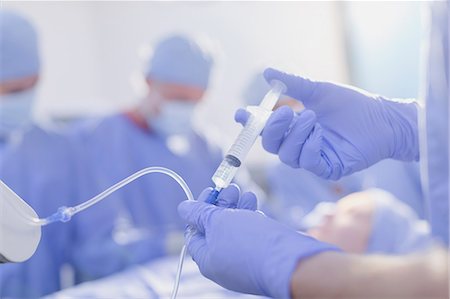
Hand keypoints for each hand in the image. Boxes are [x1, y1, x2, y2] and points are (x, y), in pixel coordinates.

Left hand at [178, 185, 338, 297]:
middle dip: (221, 205)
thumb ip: (199, 213)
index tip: (209, 192)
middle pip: (216, 229)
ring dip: (237, 208)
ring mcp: (244, 261)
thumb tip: (183, 207)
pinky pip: (251, 235)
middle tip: (229, 187)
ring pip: (235, 230)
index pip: (194, 233)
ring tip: (245, 192)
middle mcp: (224, 263)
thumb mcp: (218, 222)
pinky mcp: (262, 256)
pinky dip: (251, 218)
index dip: (198, 210)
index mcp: (208, 260)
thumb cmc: (250, 242)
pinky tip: (255, 206)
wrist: (290, 261)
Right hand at [236, 68, 418, 179]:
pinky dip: (310, 147)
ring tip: (312, 118)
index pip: (265, 127)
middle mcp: (298, 143)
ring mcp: (311, 157)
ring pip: (286, 156)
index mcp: (293, 125)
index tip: (242, 113)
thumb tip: (267, 72)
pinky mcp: (326, 168)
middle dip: (274, 129)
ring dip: (295, 136)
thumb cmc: (352, 105)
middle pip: (271, 145)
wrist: (381, 118)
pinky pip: (307, 163)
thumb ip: (293, 84)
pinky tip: (321, 134)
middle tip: (286, 112)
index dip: (251, 122)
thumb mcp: (318, 91)